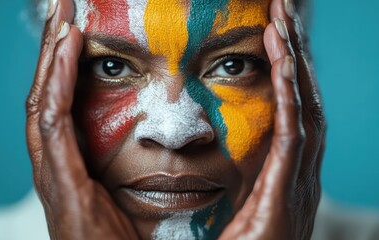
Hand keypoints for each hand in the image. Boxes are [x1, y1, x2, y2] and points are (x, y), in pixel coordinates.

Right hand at [25, 0, 137, 238]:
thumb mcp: (122, 195)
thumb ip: (125, 165)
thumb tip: (152, 142)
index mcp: (67, 164)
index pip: (59, 106)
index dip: (62, 69)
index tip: (74, 33)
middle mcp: (52, 164)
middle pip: (45, 97)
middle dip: (52, 54)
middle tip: (61, 12)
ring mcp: (51, 173)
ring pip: (42, 103)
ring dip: (51, 60)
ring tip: (61, 21)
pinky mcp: (60, 182)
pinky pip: (52, 124)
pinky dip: (56, 86)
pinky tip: (64, 54)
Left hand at [219, 0, 325, 238]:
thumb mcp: (243, 203)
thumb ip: (243, 174)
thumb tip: (224, 151)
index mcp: (288, 168)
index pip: (292, 107)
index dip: (287, 70)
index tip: (273, 33)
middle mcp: (302, 168)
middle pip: (303, 98)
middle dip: (295, 54)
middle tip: (283, 12)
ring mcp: (301, 178)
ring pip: (303, 107)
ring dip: (293, 63)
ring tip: (283, 24)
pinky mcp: (289, 190)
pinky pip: (293, 133)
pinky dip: (289, 95)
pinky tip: (283, 63)